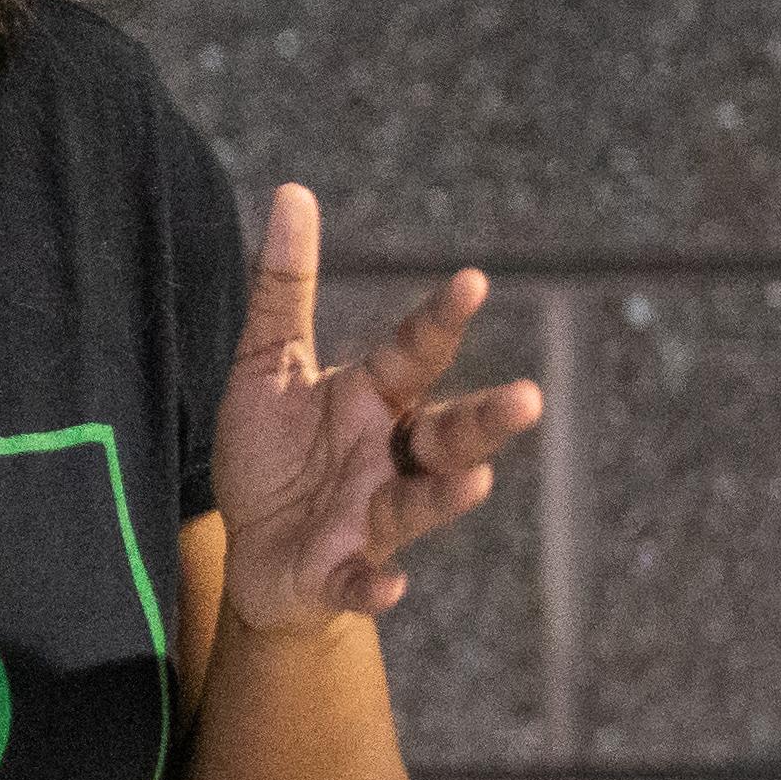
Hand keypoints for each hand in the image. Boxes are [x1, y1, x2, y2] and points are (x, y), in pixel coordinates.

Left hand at [213, 184, 546, 637]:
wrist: (251, 552)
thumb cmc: (273, 454)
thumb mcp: (266, 364)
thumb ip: (284, 287)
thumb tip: (292, 192)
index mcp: (376, 399)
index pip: (416, 353)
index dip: (442, 319)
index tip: (473, 280)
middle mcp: (388, 458)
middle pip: (448, 436)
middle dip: (486, 420)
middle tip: (529, 399)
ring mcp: (369, 519)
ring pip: (417, 506)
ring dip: (446, 497)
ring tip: (475, 483)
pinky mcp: (339, 574)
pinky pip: (363, 582)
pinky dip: (375, 587)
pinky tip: (389, 588)